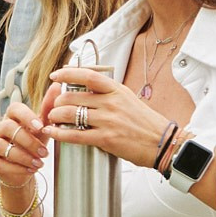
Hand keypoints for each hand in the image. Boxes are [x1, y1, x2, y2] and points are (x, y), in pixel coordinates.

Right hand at [0, 99, 50, 194]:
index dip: (26, 116)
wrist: (26, 168)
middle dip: (28, 141)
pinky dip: (16, 168)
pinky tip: (29, 170)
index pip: (14, 108)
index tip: (41, 127)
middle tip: (45, 152)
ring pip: (1, 146)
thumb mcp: (43, 127)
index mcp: (12, 117)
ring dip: (23, 156)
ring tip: (39, 164)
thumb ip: (48, 108)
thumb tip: (57, 85)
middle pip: (7, 127)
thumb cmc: (33, 143)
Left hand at [41, 66, 172, 167]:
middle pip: (73, 97)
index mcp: (116, 90)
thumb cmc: (145, 123)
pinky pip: (75, 135)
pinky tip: (52, 132)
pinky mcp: (106, 139)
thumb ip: (109, 94)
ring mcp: (108, 121)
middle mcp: (111, 103)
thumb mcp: (128, 99)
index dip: (68, 73)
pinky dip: (59, 133)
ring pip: (70, 114)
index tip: (55, 75)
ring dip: (56, 116)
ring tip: (53, 118)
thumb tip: (87, 90)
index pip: (87, 76)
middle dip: (57, 101)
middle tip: (54, 106)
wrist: (163, 143)